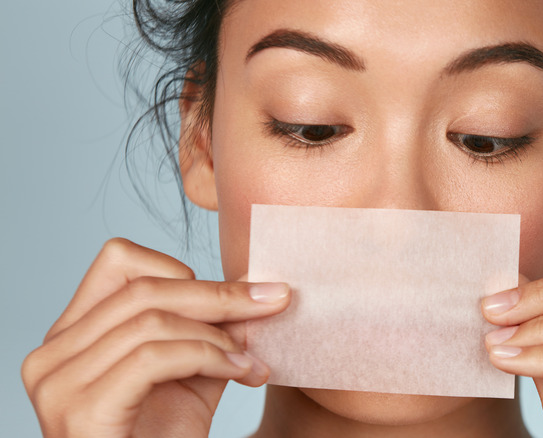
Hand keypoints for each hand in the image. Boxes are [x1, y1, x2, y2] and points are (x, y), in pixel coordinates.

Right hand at [21, 238, 290, 436]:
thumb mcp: (194, 372)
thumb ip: (210, 329)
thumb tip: (252, 287)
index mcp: (74, 335)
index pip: (119, 261)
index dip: (181, 271)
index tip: (232, 298)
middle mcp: (54, 353)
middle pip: (144, 288)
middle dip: (220, 296)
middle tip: (274, 302)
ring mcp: (59, 382)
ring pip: (152, 320)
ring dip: (218, 335)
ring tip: (252, 361)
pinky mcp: (81, 409)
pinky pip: (154, 357)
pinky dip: (208, 358)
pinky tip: (241, 372)